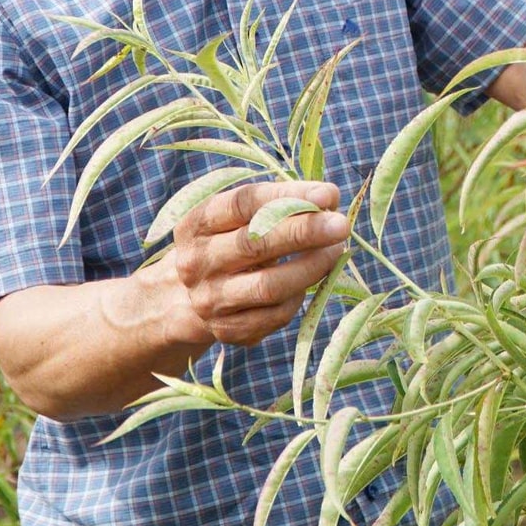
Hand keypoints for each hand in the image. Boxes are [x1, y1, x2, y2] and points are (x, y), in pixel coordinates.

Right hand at [169, 180, 348, 347]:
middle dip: (305, 232)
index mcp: (196, 225)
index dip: (288, 196)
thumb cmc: (226, 243)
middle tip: (341, 224)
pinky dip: (300, 294)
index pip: (243, 203)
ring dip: (311, 267)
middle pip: (255, 244)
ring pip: (269, 286)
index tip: (327, 194)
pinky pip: (276, 314)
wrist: (185, 298)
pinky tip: (311, 278)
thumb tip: (328, 198)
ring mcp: (211, 300)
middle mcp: (197, 263)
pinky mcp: (229, 330)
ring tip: (336, 250)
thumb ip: (276, 204)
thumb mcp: (235, 218)